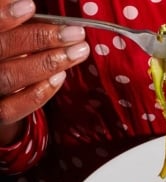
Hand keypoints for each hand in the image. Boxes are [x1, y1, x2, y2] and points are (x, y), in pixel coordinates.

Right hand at [0, 0, 89, 144]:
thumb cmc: (5, 54)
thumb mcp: (8, 37)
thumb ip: (16, 22)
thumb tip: (30, 5)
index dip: (4, 15)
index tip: (30, 5)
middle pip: (3, 47)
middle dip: (40, 38)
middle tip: (75, 33)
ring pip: (12, 76)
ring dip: (48, 63)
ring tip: (77, 52)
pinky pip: (17, 106)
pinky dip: (41, 91)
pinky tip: (61, 76)